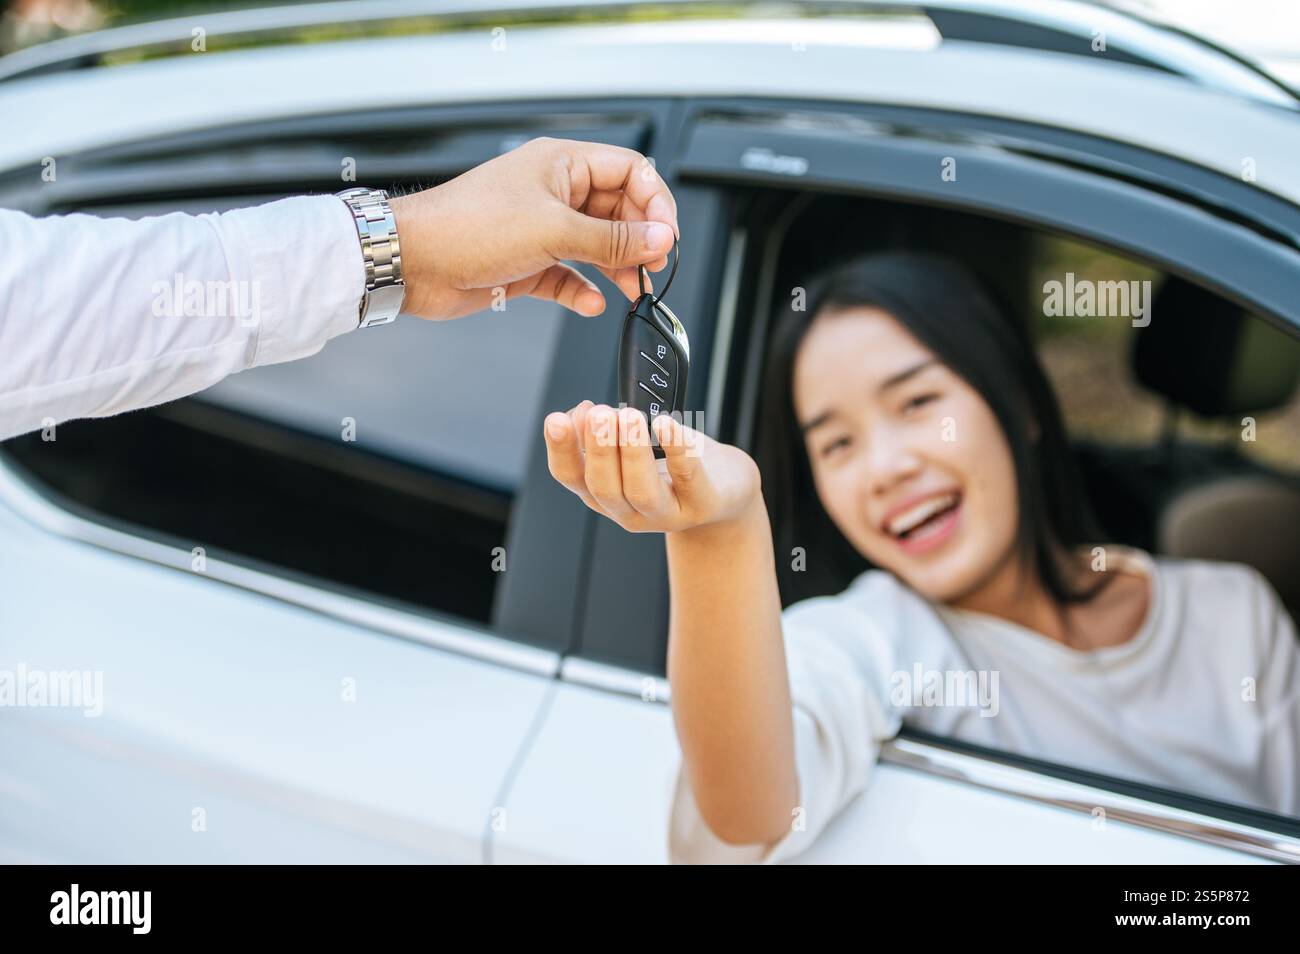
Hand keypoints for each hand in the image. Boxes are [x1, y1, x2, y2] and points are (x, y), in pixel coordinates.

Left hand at [389, 137, 677, 320]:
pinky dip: (584, 289)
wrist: (413, 261)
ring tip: (632, 287)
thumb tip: (658, 238)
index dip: (655, 202)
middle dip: (639, 239)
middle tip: (651, 266)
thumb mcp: (553, 230)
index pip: (629, 171)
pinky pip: (570, 275)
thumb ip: (612, 240)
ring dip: (618, 267)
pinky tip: (592, 302)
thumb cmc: (466, 227)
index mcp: (562, 164)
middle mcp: (554, 192)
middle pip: (618, 210)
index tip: (665, 236)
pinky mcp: (528, 262)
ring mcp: (541, 228)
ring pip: (597, 245)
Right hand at [543, 402, 760, 533]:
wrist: (726, 489)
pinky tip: (666, 424)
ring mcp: (666, 513)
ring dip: (631, 452)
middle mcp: (629, 509)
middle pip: (603, 488)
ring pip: (641, 491)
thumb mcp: (634, 446)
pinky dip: (676, 448)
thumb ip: (608, 431)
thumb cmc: (674, 464)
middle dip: (598, 448)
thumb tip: (585, 411)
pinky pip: (688, 477)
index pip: (571, 477)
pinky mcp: (702, 505)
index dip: (561, 450)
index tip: (556, 419)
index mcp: (604, 492)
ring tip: (627, 416)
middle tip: (599, 414)